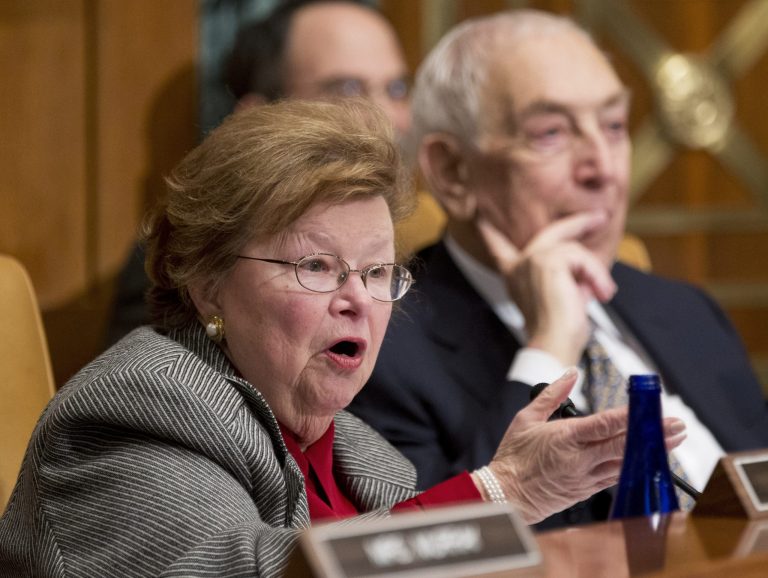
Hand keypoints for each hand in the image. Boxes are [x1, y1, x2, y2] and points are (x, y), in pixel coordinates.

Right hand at [477, 213, 616, 364]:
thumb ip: (561, 279)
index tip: (480, 218)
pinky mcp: (548, 261)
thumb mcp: (557, 297)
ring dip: (594, 271)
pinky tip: (600, 292)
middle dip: (577, 223)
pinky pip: (581, 258)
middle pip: (551, 233)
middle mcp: (519, 265)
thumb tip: (584, 270)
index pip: (498, 249)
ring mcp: (532, 260)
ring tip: (603, 292)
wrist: (553, 343)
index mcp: (515, 276)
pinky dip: (596, 275)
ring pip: (573, 249)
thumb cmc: (557, 331)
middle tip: (599, 217)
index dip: (489, 233)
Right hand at [478, 369, 685, 523]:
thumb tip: (570, 374)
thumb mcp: (526, 418)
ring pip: (625, 463)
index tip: (652, 409)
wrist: (505, 494)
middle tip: (677, 426)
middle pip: (624, 445)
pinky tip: (647, 460)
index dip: (632, 417)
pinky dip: (634, 468)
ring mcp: (585, 477)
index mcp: (565, 438)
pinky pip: (616, 478)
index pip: (605, 424)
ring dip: (650, 452)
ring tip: (672, 441)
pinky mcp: (587, 490)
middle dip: (653, 435)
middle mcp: (580, 459)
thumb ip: (552, 395)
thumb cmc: (513, 456)